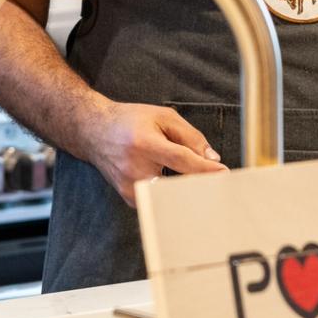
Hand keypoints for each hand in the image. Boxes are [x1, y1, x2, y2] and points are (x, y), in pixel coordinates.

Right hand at [83, 101, 224, 201]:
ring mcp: (130, 188)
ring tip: (199, 182)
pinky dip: (174, 194)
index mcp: (143, 144)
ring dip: (187, 190)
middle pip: (177, 185)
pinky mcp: (130, 199)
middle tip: (217, 182)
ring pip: (170, 197)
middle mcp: (134, 169)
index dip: (205, 169)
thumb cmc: (131, 121)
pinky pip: (160, 200)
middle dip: (199, 184)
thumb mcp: (163, 117)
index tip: (224, 174)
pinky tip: (180, 185)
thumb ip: (191, 136)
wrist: (94, 132)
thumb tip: (212, 159)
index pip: (181, 160)